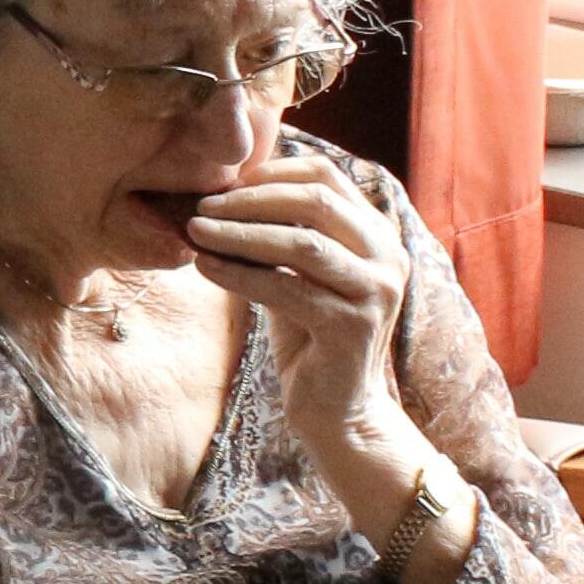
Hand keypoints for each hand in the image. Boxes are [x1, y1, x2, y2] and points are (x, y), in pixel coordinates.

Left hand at [180, 147, 414, 478]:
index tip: (225, 184)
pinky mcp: (353, 326)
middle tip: (202, 205)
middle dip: (251, 200)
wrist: (337, 410)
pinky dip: (239, 275)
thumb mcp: (298, 274)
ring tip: (195, 230)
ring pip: (302, 243)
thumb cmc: (310, 337)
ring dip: (241, 232)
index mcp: (376, 234)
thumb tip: (221, 194)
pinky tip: (204, 267)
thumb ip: (280, 234)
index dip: (272, 172)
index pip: (326, 175)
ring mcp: (376, 291)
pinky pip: (287, 289)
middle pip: (317, 200)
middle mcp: (387, 256)